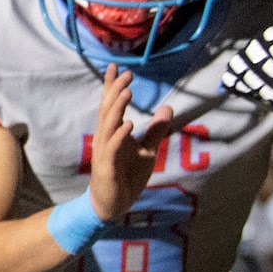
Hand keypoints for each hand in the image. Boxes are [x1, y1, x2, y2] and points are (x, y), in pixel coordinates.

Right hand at [90, 67, 163, 223]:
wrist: (114, 204)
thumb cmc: (127, 176)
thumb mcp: (148, 150)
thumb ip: (156, 131)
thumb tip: (168, 109)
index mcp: (113, 133)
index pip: (110, 105)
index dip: (111, 87)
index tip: (115, 67)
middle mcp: (106, 139)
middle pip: (108, 110)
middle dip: (116, 91)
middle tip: (127, 74)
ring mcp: (105, 153)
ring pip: (108, 125)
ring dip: (117, 108)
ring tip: (127, 91)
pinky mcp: (107, 167)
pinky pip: (113, 148)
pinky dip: (120, 136)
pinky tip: (128, 124)